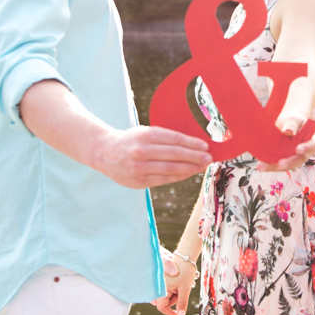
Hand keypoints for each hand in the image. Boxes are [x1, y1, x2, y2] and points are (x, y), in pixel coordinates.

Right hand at [91, 125, 211, 188]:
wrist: (105, 153)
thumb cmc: (131, 141)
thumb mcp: (145, 132)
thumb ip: (165, 138)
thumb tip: (192, 144)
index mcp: (145, 135)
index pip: (174, 139)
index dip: (192, 144)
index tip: (206, 146)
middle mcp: (142, 151)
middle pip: (175, 155)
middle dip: (195, 157)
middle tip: (209, 158)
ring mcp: (140, 168)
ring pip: (171, 169)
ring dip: (190, 168)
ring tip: (202, 167)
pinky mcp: (139, 181)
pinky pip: (164, 180)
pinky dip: (179, 177)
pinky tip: (188, 173)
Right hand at [152, 247, 197, 314]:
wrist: (186, 256)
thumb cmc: (185, 271)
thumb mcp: (185, 289)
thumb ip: (182, 304)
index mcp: (160, 289)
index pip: (162, 307)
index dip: (171, 313)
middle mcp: (157, 286)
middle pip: (165, 302)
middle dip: (174, 299)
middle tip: (183, 290)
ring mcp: (159, 283)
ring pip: (167, 296)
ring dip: (175, 294)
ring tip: (182, 284)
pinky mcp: (162, 280)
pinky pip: (167, 290)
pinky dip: (174, 289)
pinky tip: (179, 283)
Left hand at [258, 120, 314, 171]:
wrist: (285, 123)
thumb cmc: (293, 120)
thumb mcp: (294, 119)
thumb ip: (292, 124)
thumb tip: (288, 131)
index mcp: (310, 141)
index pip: (311, 146)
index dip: (306, 149)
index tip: (298, 149)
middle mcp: (302, 153)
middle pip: (297, 160)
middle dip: (288, 163)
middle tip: (280, 164)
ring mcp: (291, 157)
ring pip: (285, 165)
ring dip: (274, 167)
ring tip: (263, 167)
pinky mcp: (281, 159)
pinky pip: (275, 164)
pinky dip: (268, 165)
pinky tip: (260, 165)